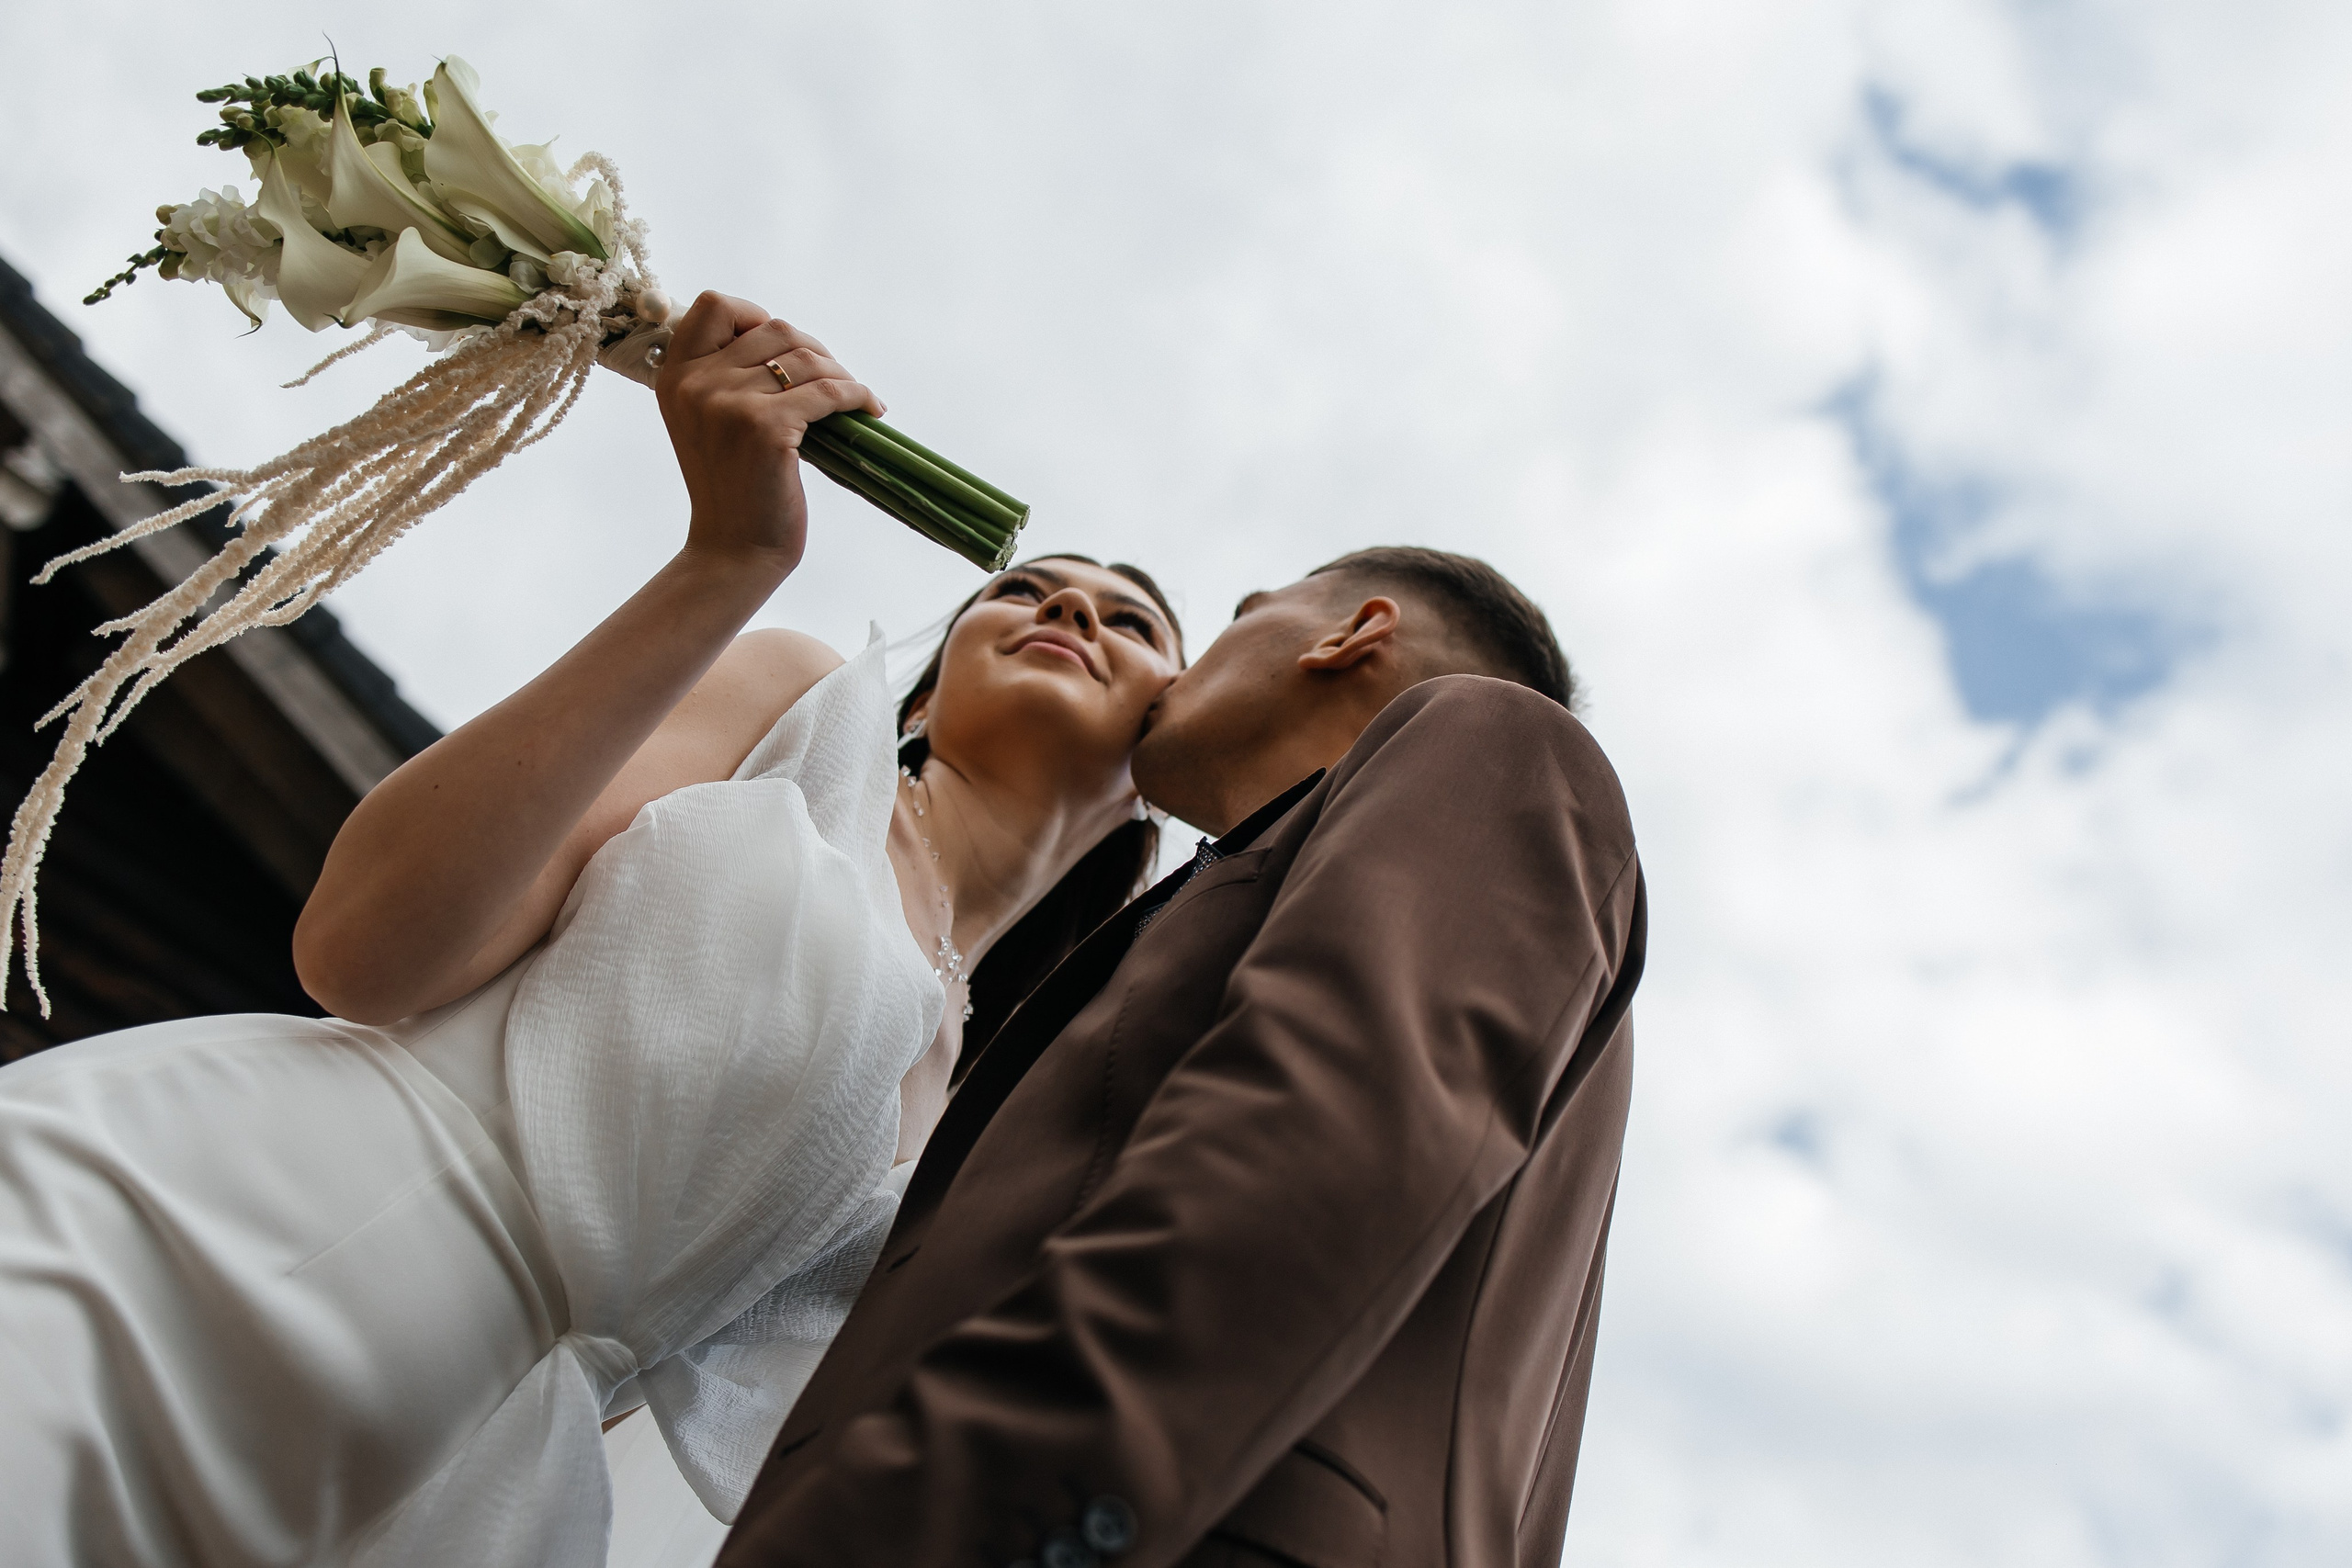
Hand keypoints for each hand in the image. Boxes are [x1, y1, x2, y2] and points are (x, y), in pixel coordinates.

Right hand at [654, 292, 885, 575]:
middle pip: (774, 329)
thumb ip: (727, 374)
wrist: (734, 549)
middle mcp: (695, 383)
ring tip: (853, 398)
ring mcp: (728, 403)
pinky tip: (871, 409)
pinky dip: (858, 395)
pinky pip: (828, 391)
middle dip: (814, 350)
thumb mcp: (708, 421)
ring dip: (840, 374)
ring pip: (805, 357)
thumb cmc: (732, 486)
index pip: (714, 305)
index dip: (756, 315)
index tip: (784, 348)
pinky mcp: (765, 428)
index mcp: (674, 376)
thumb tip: (792, 339)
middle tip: (834, 381)